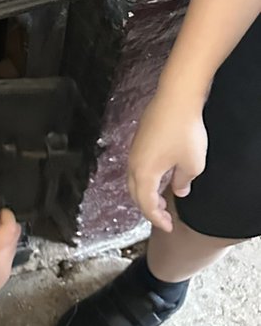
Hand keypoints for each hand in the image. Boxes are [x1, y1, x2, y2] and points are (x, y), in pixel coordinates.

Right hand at [127, 89, 207, 231]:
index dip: (157, 218)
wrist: (176, 99)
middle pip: (135, 193)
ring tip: (162, 198)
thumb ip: (184, 183)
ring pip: (134, 178)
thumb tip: (179, 190)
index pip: (146, 204)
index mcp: (143, 173)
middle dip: (148, 207)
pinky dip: (146, 177)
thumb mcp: (192, 165)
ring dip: (146, 192)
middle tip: (164, 216)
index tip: (168, 226)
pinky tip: (161, 175)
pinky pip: (138, 165)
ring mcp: (134, 149)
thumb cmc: (184, 132)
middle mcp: (133, 163)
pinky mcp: (139, 139)